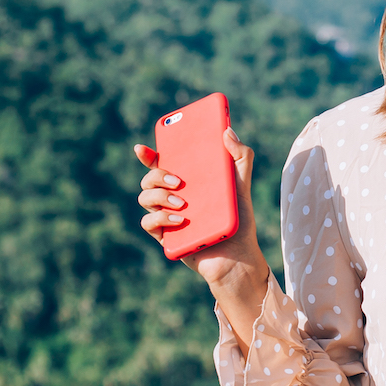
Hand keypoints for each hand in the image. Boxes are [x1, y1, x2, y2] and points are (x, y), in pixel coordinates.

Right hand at [134, 127, 272, 337]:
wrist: (239, 255)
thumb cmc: (239, 219)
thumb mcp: (242, 185)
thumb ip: (241, 156)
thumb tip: (227, 130)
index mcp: (187, 181)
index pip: (161, 163)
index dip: (148, 154)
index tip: (143, 148)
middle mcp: (173, 196)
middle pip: (149, 178)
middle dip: (157, 174)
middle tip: (179, 180)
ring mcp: (166, 216)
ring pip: (144, 197)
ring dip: (160, 196)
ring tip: (183, 204)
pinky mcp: (165, 236)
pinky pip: (148, 222)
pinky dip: (161, 217)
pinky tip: (180, 220)